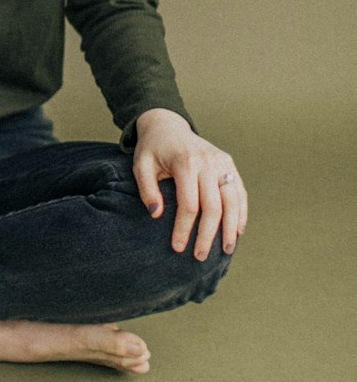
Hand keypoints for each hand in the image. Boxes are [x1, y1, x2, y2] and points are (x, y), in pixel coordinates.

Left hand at [132, 108, 247, 259]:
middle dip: (208, 235)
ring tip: (226, 249)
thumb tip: (156, 215)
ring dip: (231, 228)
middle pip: (213, 206)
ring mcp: (221, 161)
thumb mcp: (141, 165)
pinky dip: (241, 212)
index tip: (178, 248)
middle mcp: (207, 161)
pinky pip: (239, 191)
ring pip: (232, 200)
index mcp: (185, 162)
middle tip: (200, 256)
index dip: (184, 229)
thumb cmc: (152, 149)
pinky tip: (237, 231)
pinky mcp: (229, 163)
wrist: (167, 125)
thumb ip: (146, 189)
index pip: (189, 205)